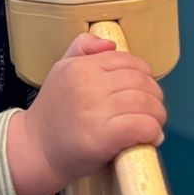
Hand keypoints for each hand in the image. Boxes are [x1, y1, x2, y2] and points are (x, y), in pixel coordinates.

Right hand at [6, 33, 166, 194]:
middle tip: (153, 110)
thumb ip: (81, 49)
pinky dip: (152, 131)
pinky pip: (141, 125)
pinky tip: (149, 138)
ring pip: (146, 103)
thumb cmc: (53, 115)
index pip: (127, 61)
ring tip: (153, 125)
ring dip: (157, 116)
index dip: (144, 75)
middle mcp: (86, 84)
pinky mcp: (102, 136)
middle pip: (141, 82)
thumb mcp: (60, 71)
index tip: (144, 90)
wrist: (35, 150)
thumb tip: (109, 44)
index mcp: (79, 67)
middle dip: (154, 97)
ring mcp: (94, 110)